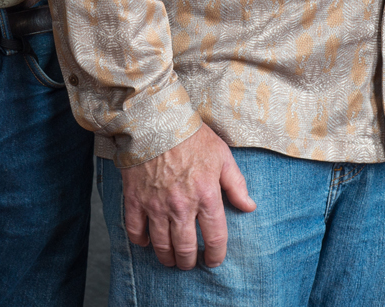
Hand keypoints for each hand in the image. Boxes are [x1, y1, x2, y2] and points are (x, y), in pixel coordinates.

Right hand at [121, 123, 255, 268]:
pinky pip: (135, 230)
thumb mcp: (222, 156)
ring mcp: (156, 205)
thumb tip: (250, 207)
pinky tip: (146, 241)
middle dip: (189, 261)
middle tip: (189, 262)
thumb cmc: (192, 137)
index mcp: (206, 196)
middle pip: (186, 248)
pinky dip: (140, 241)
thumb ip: (236, 185)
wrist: (156, 121)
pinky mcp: (135, 200)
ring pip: (161, 245)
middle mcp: (181, 206)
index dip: (215, 255)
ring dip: (167, 257)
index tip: (213, 260)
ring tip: (171, 259)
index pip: (215, 238)